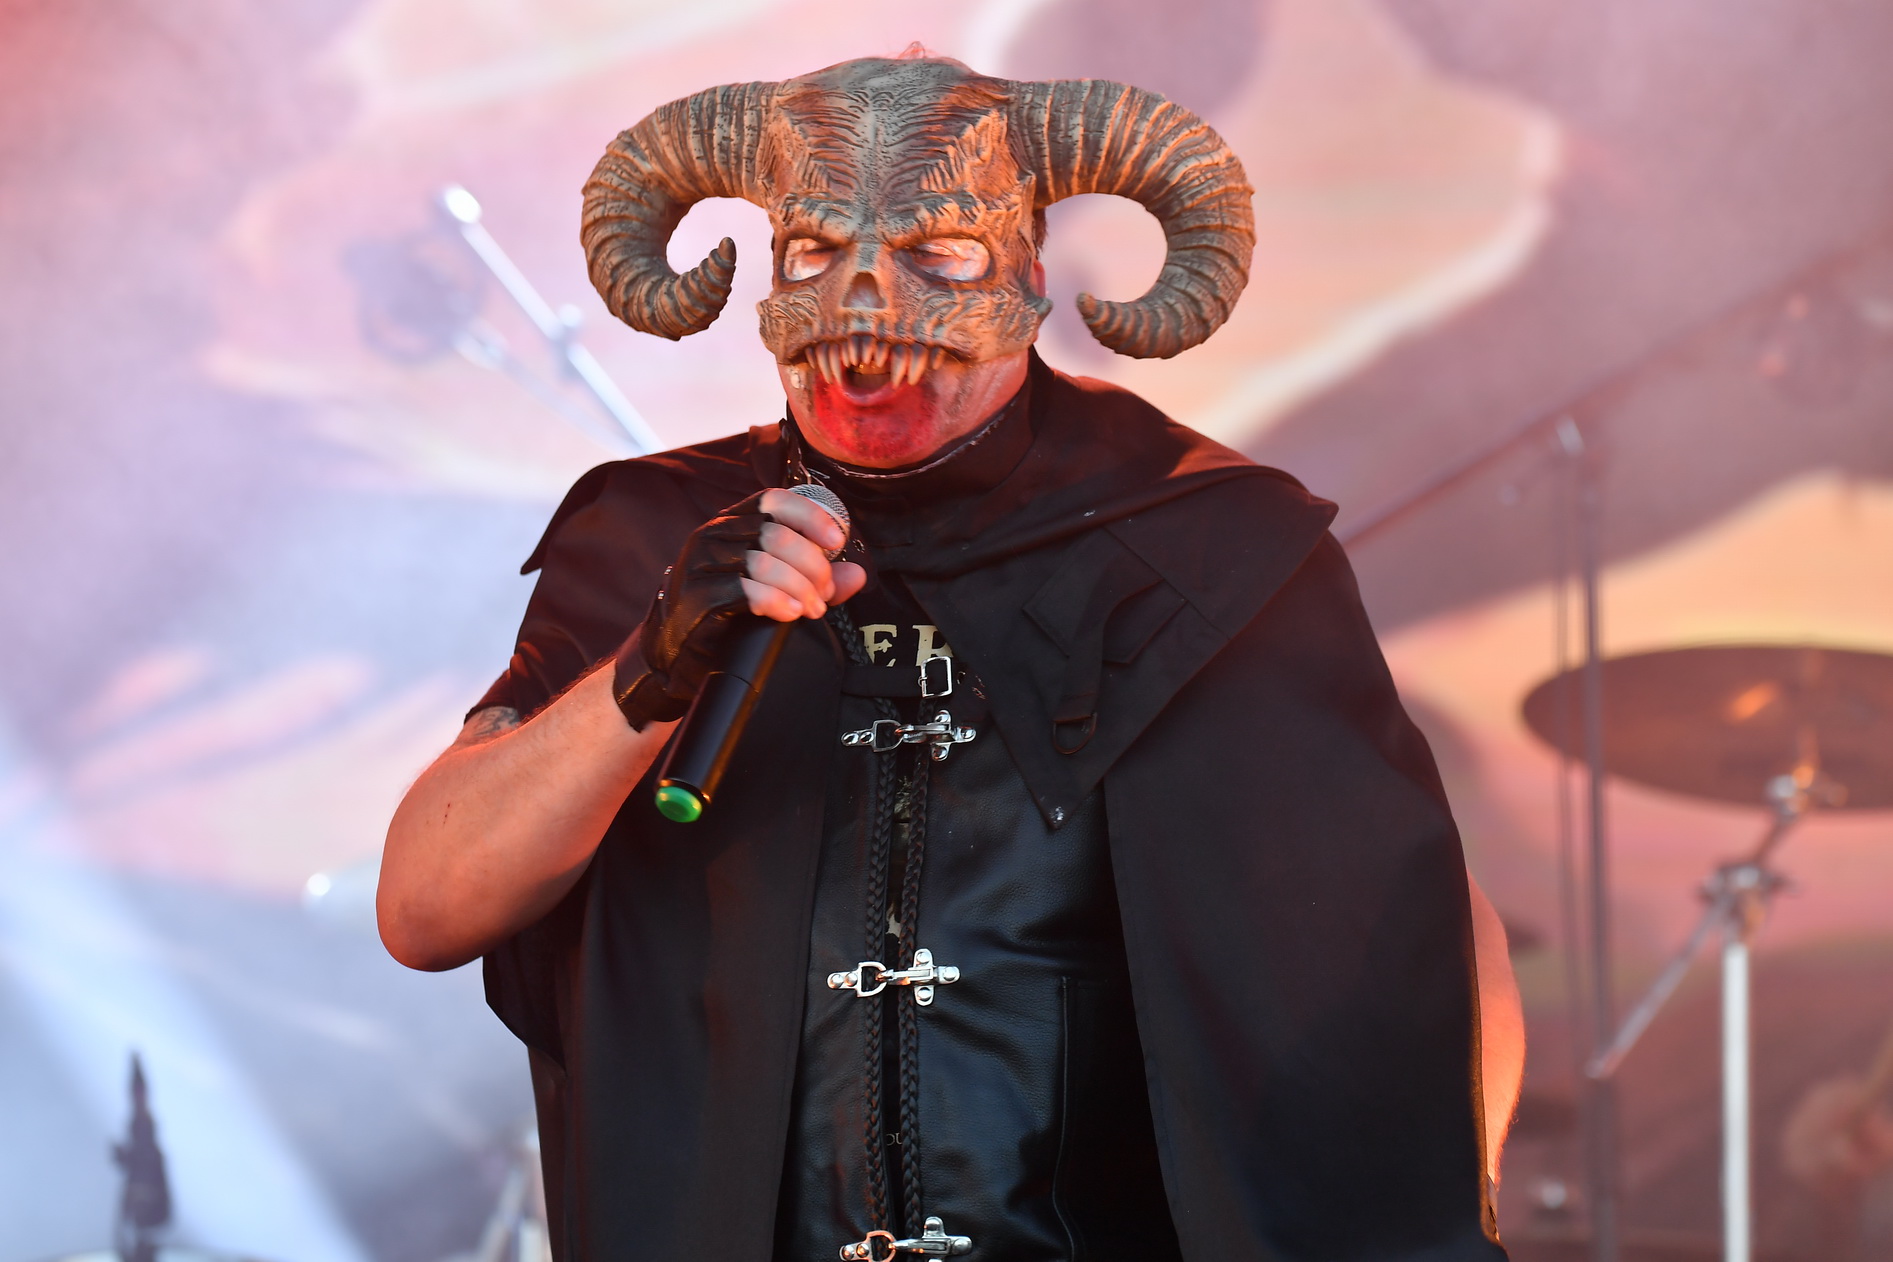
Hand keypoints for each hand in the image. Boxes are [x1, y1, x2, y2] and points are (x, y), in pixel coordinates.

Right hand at [612, 489, 865, 727]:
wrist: (675, 653)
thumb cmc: (726, 613)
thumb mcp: (774, 589)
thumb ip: (814, 578)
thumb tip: (857, 574)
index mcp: (732, 523)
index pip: (774, 501)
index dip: (810, 515)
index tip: (837, 540)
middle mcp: (713, 535)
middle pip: (776, 534)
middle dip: (813, 564)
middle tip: (826, 593)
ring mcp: (700, 564)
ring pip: (764, 562)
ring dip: (799, 587)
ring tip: (813, 609)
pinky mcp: (696, 595)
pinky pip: (745, 590)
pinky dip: (776, 601)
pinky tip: (791, 613)